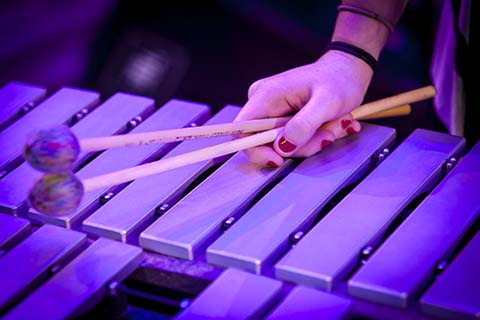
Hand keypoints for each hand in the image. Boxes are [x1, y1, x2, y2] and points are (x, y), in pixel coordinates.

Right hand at [234, 50, 372, 166]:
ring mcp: (273, 111)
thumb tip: (282, 147)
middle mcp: (263, 103)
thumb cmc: (339, 80)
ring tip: (335, 125)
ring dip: (312, 141)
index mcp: (266, 96)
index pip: (242, 131)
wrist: (348, 70)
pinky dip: (313, 138)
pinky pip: (292, 139)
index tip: (280, 159)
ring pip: (283, 144)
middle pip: (266, 142)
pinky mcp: (284, 118)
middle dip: (300, 145)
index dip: (256, 150)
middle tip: (328, 134)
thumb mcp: (327, 102)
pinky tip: (331, 125)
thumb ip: (304, 125)